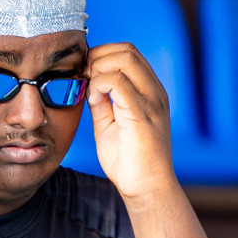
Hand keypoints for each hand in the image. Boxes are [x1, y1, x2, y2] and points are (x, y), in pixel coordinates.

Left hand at [87, 42, 175, 201]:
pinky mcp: (141, 114)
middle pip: (127, 50)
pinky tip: (93, 99)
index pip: (129, 53)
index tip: (85, 72)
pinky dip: (99, 84)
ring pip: (124, 59)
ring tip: (89, 87)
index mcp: (150, 92)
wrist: (146, 188)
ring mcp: (151, 101)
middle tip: (83, 76)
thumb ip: (102, 102)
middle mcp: (155, 92)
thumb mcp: (110, 124)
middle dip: (98, 56)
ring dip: (98, 67)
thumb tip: (89, 84)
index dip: (103, 55)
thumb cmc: (129, 161)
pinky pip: (118, 82)